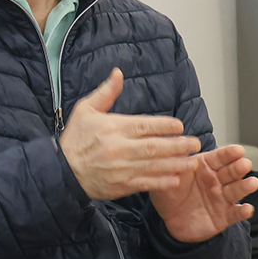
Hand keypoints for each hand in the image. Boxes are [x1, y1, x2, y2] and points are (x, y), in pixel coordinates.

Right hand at [59, 69, 201, 199]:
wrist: (62, 171)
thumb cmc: (75, 140)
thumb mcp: (86, 110)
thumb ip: (106, 92)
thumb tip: (118, 73)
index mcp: (114, 128)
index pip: (144, 125)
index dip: (164, 126)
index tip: (179, 126)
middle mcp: (120, 149)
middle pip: (154, 147)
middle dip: (178, 145)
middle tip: (195, 143)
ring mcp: (121, 169)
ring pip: (154, 166)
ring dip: (175, 164)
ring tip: (192, 162)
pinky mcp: (121, 185)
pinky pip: (145, 183)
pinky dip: (161, 182)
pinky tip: (176, 180)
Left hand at [151, 144, 257, 243]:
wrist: (168, 221)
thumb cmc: (170, 195)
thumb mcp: (167, 175)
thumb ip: (174, 161)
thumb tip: (176, 144)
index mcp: (205, 167)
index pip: (219, 157)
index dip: (229, 153)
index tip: (238, 150)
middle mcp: (216, 181)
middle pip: (231, 172)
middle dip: (239, 167)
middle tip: (245, 164)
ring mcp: (222, 198)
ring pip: (236, 190)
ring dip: (245, 186)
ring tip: (252, 183)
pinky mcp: (224, 216)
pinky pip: (235, 214)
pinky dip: (243, 212)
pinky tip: (247, 209)